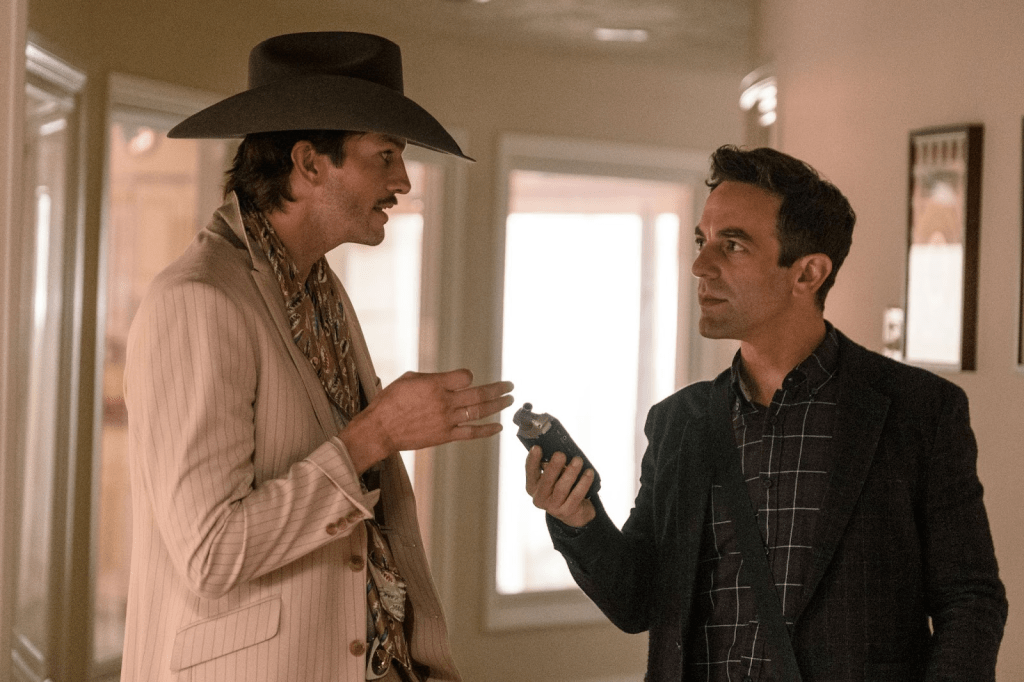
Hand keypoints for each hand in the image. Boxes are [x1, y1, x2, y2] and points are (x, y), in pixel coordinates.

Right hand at [340, 369, 513, 472]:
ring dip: (497, 405)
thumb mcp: (408, 380)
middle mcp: (444, 401)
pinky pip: (471, 433)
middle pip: (479, 394)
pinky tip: (499, 427)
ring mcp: (446, 420)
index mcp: (435, 385)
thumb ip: (431, 379)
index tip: (468, 378)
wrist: (380, 429)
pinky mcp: (445, 436)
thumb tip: (446, 379)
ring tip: (509, 400)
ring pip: (479, 412)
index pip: (465, 377)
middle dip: (498, 388)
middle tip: (509, 385)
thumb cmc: (390, 402)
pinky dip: (487, 430)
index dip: (469, 376)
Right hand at [525, 446, 595, 527]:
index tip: (537, 448)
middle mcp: (539, 498)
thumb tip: (559, 454)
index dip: (532, 460)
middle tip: (561, 454)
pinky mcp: (567, 511)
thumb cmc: (562, 487)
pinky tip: (588, 473)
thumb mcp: (554, 477)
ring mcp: (552, 507)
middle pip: (546, 480)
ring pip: (561, 488)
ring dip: (571, 472)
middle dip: (554, 466)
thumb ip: (552, 467)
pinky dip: (583, 483)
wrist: (574, 511)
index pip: (530, 471)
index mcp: (533, 486)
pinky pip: (576, 495)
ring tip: (578, 460)